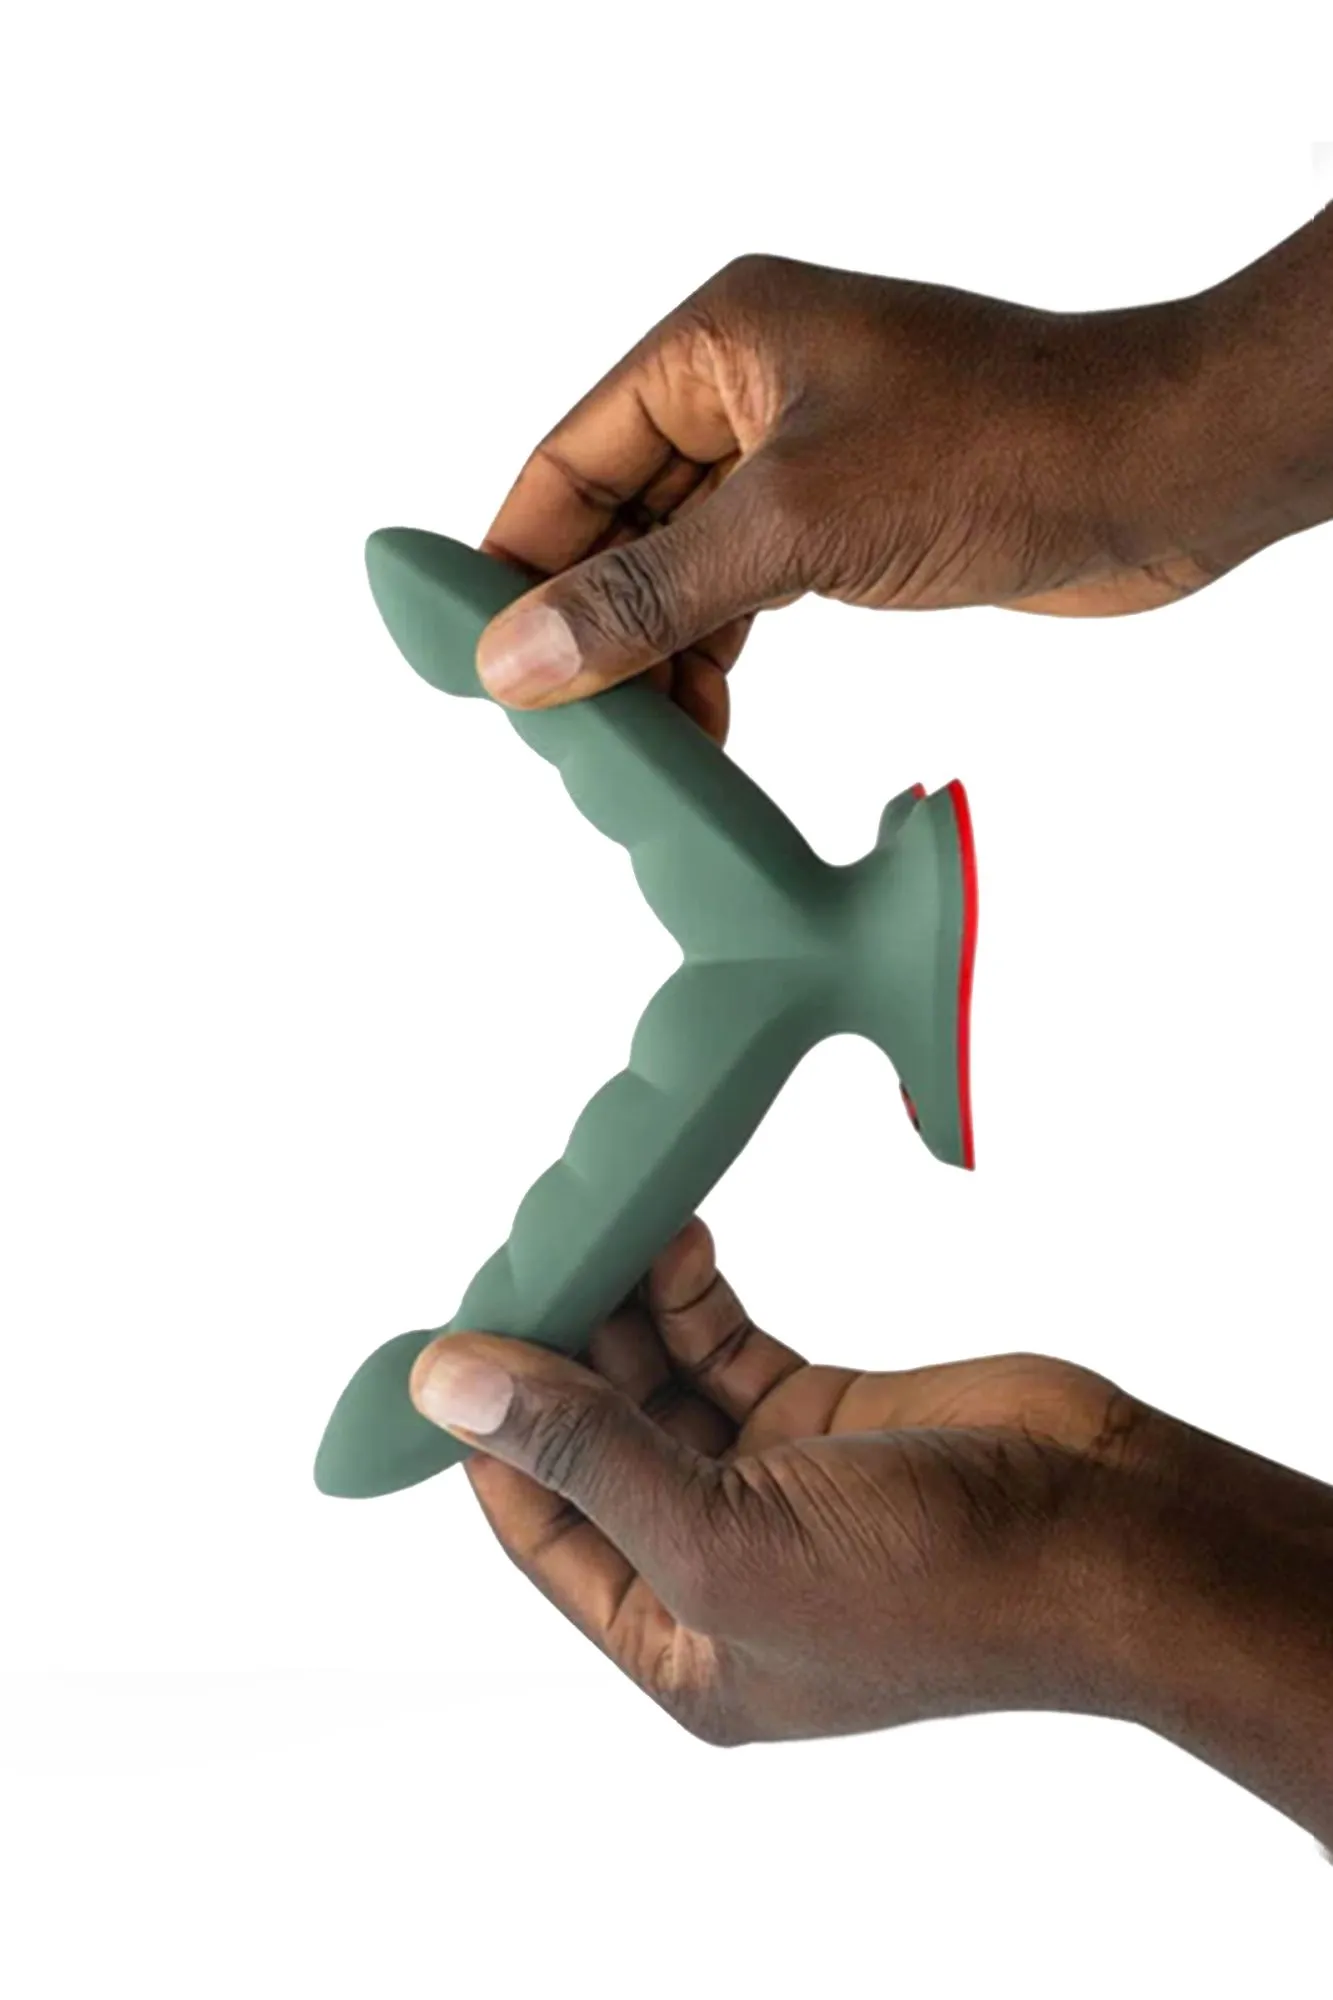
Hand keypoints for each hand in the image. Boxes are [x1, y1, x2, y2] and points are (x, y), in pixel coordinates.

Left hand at [410, 1220, 1332, 1837]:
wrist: (1108, 1535)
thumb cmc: (932, 1586)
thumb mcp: (724, 1541)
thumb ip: (584, 1454)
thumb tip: (448, 1384)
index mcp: (677, 1636)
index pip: (540, 1523)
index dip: (489, 1431)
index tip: (453, 1332)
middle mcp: (711, 1559)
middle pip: (592, 1437)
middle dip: (556, 1347)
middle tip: (529, 1247)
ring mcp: (768, 1481)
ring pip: (652, 1378)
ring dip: (620, 1302)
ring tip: (598, 1219)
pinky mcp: (821, 1412)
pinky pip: (721, 1341)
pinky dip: (688, 1287)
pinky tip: (673, 1233)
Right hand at [473, 213, 1332, 740]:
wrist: (1158, 473)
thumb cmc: (997, 452)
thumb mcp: (797, 527)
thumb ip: (651, 595)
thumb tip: (517, 660)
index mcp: (718, 340)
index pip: (568, 461)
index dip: (515, 564)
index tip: (475, 664)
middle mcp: (747, 387)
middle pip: (616, 520)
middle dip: (591, 624)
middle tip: (566, 732)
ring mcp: (797, 453)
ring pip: (679, 565)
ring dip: (656, 655)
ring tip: (647, 749)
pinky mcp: (843, 515)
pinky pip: (739, 589)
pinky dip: (715, 655)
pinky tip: (710, 725)